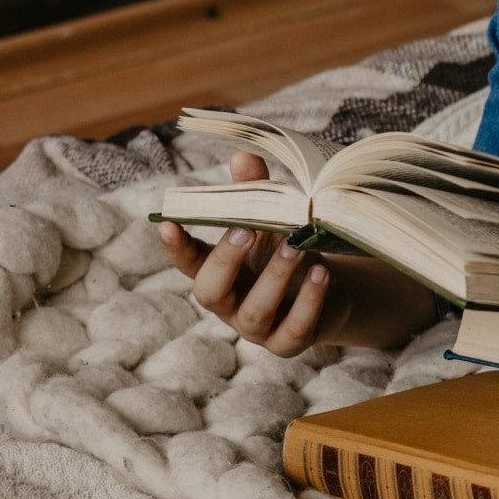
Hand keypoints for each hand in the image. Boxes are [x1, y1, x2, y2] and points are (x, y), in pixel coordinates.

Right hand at [158, 150, 434, 354]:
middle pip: (209, 291)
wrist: (330, 289)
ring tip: (296, 247)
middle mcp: (229, 302)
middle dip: (225, 260)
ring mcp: (256, 328)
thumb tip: (244, 155)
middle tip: (246, 230)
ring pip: (254, 311)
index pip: (187, 262)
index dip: (175, 247)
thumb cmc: (287, 248)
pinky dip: (309, 302)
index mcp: (217, 271)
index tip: (168, 225)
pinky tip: (322, 274)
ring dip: (275, 278)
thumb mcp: (273, 219)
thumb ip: (256, 191)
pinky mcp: (288, 342)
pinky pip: (293, 330)